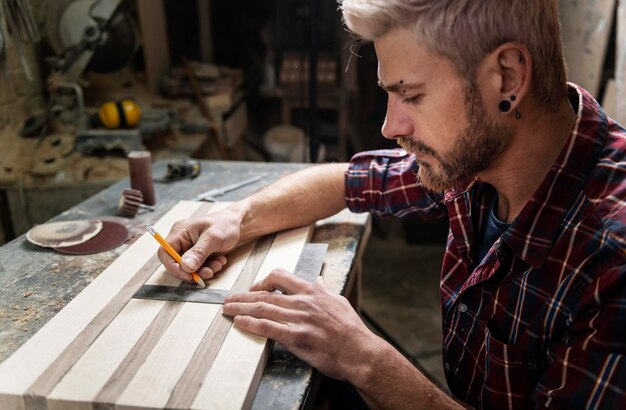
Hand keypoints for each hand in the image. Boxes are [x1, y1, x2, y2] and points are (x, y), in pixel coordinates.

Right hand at [158, 207, 241, 281]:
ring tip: (218, 264)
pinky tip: (220, 261)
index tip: (188, 274)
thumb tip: (185, 266)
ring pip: (188, 268)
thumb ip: (199, 252)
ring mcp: (189, 248)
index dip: (173, 266)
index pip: (165, 252)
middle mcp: (182, 240)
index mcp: (180, 231)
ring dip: (203, 270)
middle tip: (208, 273)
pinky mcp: (197, 254)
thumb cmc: (225, 224)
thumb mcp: (213, 238)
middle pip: (176, 263)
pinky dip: (208, 268)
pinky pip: (198, 267)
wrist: (238, 224)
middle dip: (192, 271)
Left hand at [223, 269, 383, 381]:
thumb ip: (325, 290)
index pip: (280, 277)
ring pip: (261, 308)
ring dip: (240, 308)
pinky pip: (266, 327)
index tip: (255, 287)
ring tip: (227, 308)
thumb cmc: (351, 329)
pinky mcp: (295, 337)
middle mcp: (302, 302)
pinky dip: (250, 323)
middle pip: (264, 294)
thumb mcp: (339, 301)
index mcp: (312, 291)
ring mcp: (297, 319)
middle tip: (229, 298)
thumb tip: (319, 280)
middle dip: (243, 295)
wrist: (359, 351)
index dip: (263, 281)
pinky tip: (239, 322)